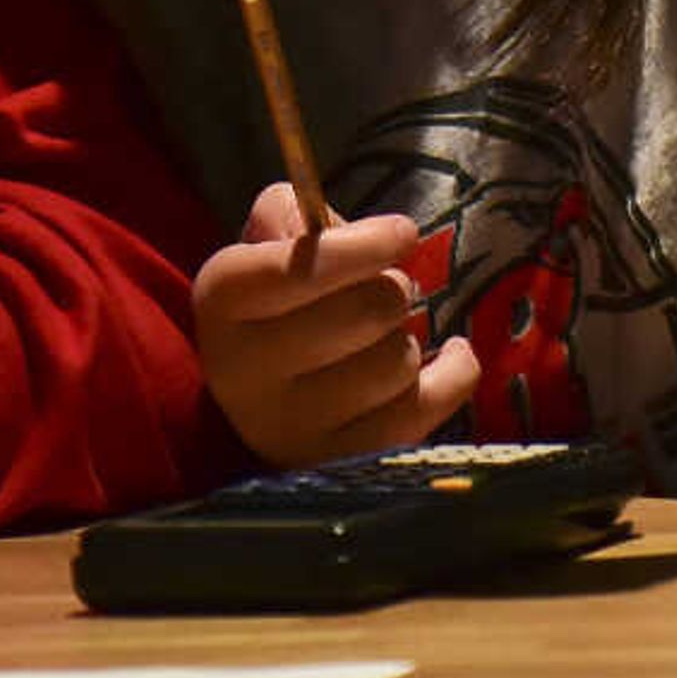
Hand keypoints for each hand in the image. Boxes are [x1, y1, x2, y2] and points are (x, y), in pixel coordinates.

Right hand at [191, 184, 479, 467]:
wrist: (257, 396)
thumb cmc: (274, 302)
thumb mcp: (265, 242)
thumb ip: (297, 214)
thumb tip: (370, 235)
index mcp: (221, 301)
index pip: (304, 267)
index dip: (365, 245)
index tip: (402, 232)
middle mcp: (245, 371)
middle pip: (370, 309)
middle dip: (390, 289)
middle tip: (381, 292)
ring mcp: (292, 429)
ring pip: (400, 359)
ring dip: (407, 338)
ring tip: (382, 338)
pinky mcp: (341, 464)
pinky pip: (431, 406)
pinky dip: (455, 372)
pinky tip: (448, 357)